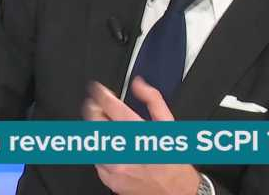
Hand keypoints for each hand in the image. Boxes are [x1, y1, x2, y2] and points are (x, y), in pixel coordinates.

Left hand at [81, 77, 201, 194]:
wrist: (176, 192)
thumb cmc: (174, 161)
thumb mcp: (169, 125)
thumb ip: (153, 100)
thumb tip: (139, 84)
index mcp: (137, 133)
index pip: (110, 106)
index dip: (100, 94)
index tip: (98, 89)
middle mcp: (122, 151)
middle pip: (94, 121)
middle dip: (93, 108)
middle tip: (98, 104)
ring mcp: (113, 167)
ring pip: (92, 140)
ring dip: (96, 129)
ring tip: (106, 126)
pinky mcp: (108, 180)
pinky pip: (96, 159)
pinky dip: (100, 149)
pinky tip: (111, 147)